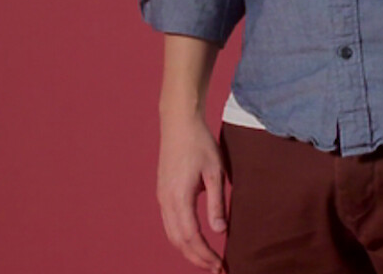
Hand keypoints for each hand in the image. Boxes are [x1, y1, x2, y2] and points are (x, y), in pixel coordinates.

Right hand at [157, 112, 228, 271]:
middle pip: (179, 241)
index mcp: (179, 197)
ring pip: (172, 235)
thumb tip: (220, 231)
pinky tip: (195, 241)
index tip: (220, 265)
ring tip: (207, 260)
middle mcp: (166, 201)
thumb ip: (216, 203)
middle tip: (217, 268)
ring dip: (189, 251)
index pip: (191, 237)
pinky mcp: (163, 193)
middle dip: (197, 258)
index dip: (205, 255)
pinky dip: (182, 238)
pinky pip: (170, 224)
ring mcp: (162, 197)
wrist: (179, 123)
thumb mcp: (215, 172)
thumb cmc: (200, 144)